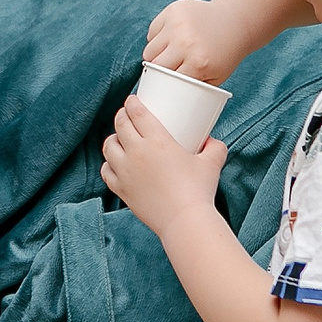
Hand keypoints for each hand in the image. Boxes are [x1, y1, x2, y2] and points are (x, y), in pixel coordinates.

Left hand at [100, 96, 227, 237]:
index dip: (132, 103)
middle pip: (120, 125)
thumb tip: (212, 141)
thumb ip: (214, 147)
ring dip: (113, 138)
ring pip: (108, 147)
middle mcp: (137, 152)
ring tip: (119, 138)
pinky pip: (106, 171)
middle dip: (121, 116)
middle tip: (126, 115)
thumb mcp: (212, 163)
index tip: (132, 100)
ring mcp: (126, 172)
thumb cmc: (199, 191)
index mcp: (158, 141)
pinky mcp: (121, 189)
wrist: (184, 221)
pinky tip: (114, 163)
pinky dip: (108, 164)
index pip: (137, 113)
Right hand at [145, 0, 246, 84]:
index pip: (167, 80)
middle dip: (157, 71)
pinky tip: (169, 39)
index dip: (163, 84)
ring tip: (167, 55)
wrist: (235, 21)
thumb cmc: (224, 53)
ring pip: (150, 49)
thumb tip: (170, 102)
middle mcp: (185, 44)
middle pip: (154, 65)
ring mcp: (177, 26)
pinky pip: (152, 31)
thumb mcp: (216, 77)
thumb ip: (195, 90)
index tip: (160, 87)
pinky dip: (157, 37)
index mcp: (198, 64)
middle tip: (163, 71)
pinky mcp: (172, 11)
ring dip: (155, 55)